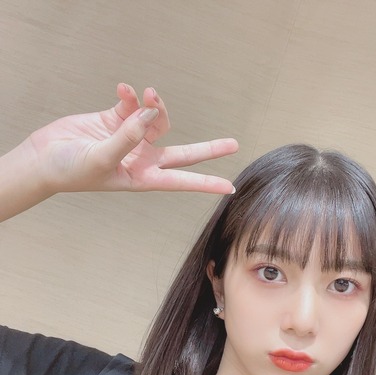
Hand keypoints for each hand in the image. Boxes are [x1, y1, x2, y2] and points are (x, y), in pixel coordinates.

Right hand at [27, 83, 238, 195]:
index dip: (206, 183)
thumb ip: (127, 137)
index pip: (182, 181)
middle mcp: (142, 158)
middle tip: (233, 144)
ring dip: (155, 105)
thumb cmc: (72, 170)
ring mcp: (131, 139)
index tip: (229, 187)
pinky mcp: (116, 120)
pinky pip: (133, 104)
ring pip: (157, 120)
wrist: (45, 158)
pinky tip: (122, 90)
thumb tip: (151, 114)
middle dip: (208, 149)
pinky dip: (131, 96)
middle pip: (183, 154)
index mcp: (143, 176)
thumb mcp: (102, 159)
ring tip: (146, 94)